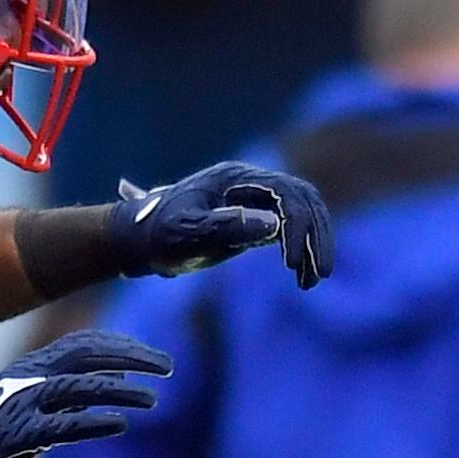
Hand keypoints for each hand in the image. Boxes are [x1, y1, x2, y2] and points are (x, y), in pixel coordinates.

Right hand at [0, 331, 171, 457]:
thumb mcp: (35, 405)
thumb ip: (71, 393)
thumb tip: (114, 380)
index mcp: (32, 367)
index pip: (84, 345)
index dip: (122, 346)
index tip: (153, 358)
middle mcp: (28, 378)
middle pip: (87, 356)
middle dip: (131, 357)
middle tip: (167, 368)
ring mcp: (22, 405)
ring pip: (80, 388)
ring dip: (121, 391)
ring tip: (153, 398)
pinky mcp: (18, 436)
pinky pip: (61, 426)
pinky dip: (92, 423)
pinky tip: (119, 425)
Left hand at [107, 162, 331, 287]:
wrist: (139, 240)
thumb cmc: (157, 234)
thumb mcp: (187, 232)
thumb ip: (227, 226)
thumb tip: (274, 225)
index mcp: (236, 177)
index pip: (285, 193)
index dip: (296, 225)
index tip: (290, 263)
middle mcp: (250, 183)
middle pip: (303, 200)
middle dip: (315, 236)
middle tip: (320, 273)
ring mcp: (254, 200)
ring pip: (303, 214)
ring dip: (313, 244)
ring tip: (312, 280)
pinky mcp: (254, 219)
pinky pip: (291, 229)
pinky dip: (302, 251)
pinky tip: (302, 278)